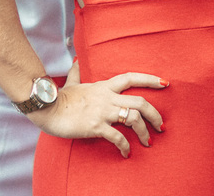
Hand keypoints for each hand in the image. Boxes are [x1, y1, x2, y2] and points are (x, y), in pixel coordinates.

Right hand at [27, 66, 167, 157]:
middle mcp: (107, 97)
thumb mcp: (71, 83)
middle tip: (161, 126)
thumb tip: (76, 61)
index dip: (150, 79)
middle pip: (140, 102)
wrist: (48, 108)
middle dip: (155, 114)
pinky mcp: (96, 126)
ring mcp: (103, 112)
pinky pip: (118, 137)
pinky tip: (126, 153)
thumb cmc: (60, 98)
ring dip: (144, 132)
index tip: (165, 83)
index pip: (131, 77)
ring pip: (134, 119)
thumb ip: (77, 73)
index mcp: (104, 86)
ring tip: (148, 142)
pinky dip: (125, 146)